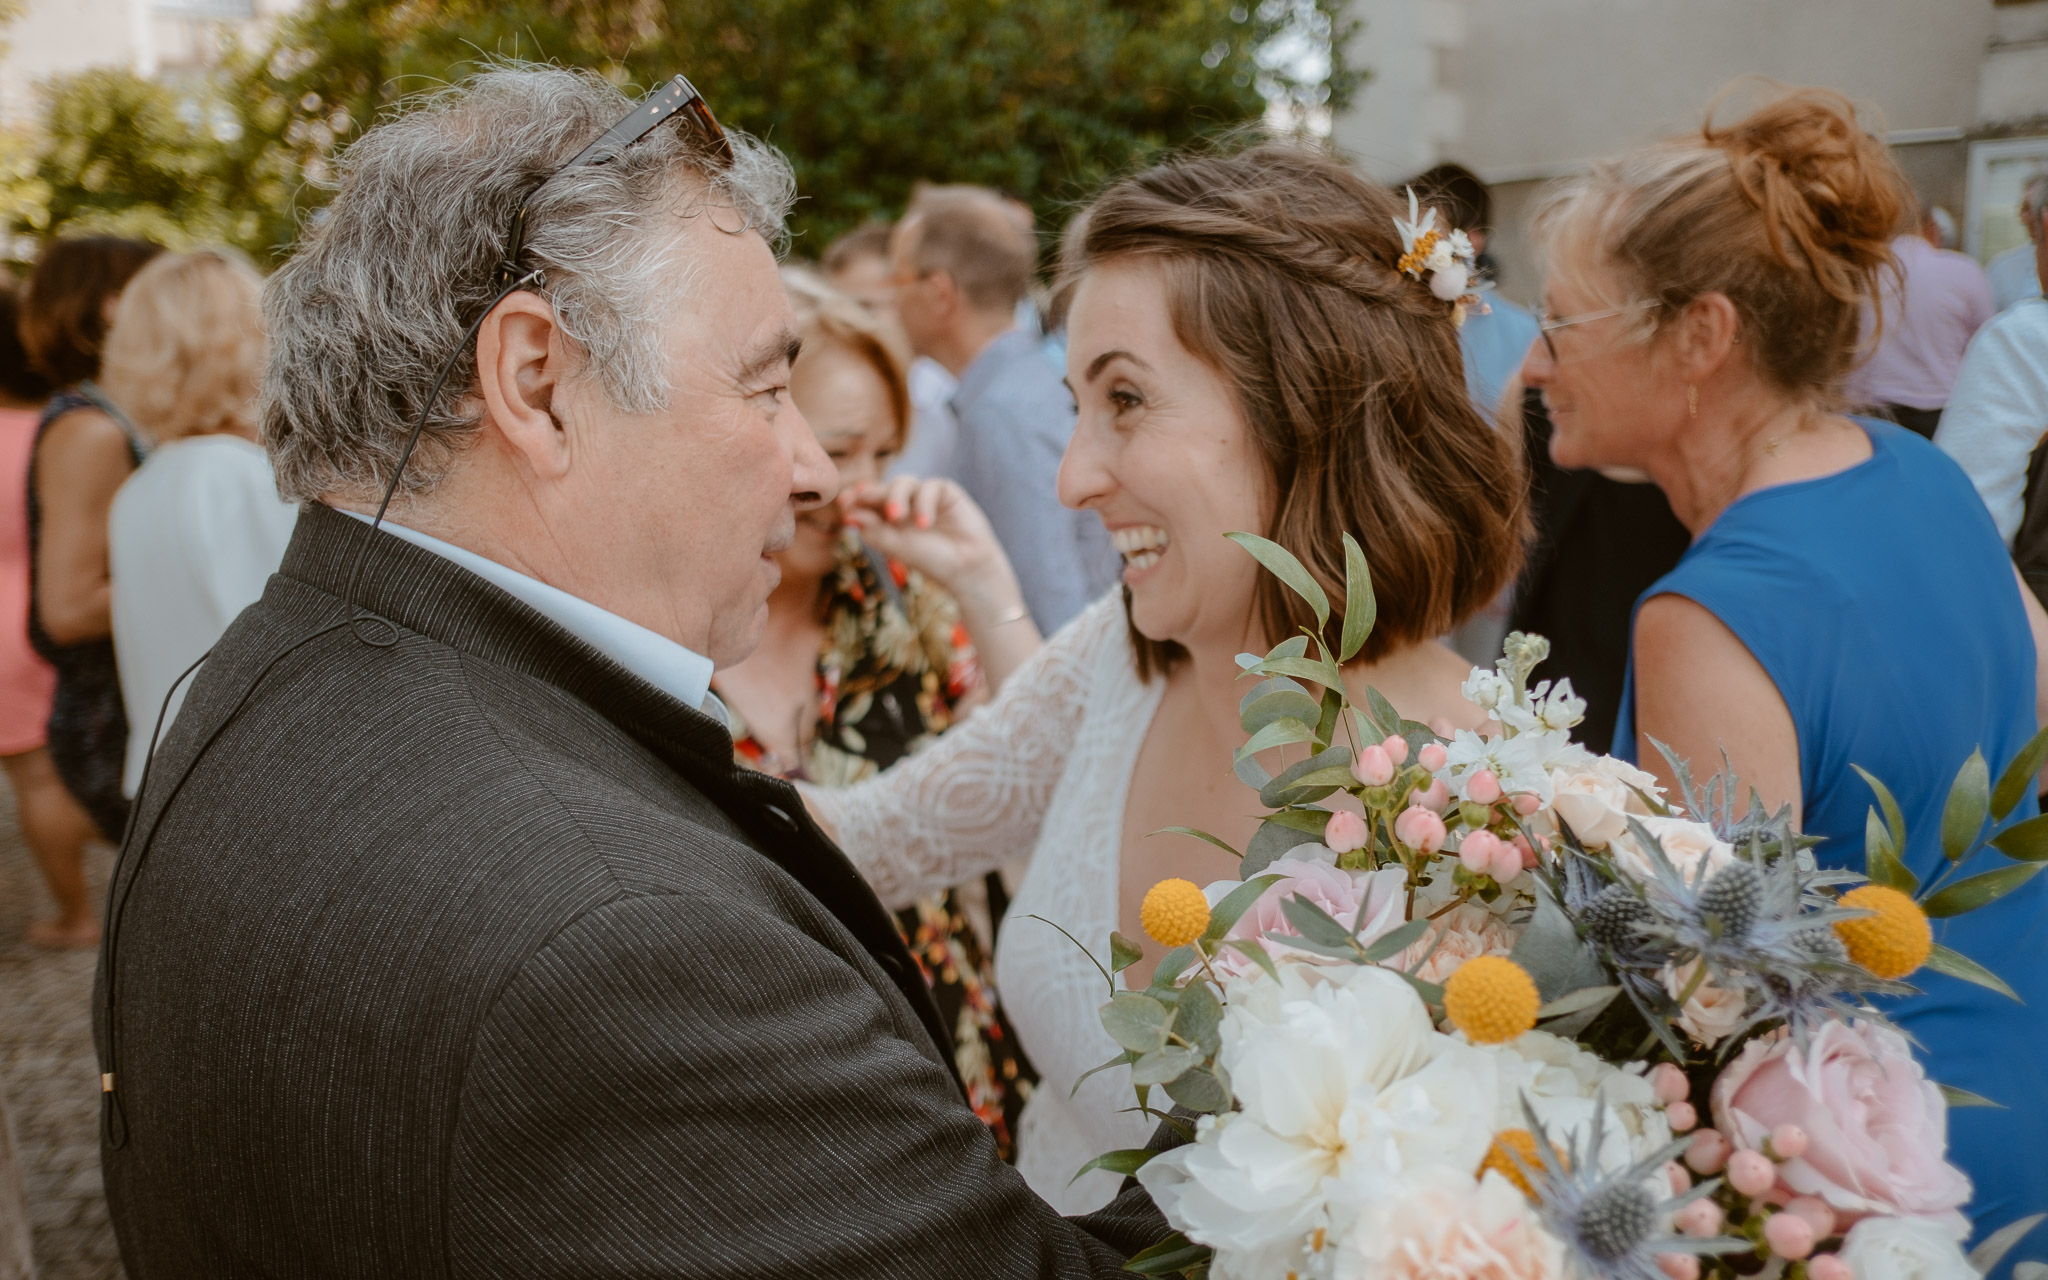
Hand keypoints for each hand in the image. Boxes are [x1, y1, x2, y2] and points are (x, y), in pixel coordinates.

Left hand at [840, 475, 1014, 607]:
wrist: (966, 567)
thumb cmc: (931, 560)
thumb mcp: (896, 546)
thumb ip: (873, 529)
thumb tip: (847, 514)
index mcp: (887, 517)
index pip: (866, 500)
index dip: (854, 497)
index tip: (844, 502)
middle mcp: (904, 503)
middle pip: (882, 488)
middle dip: (872, 495)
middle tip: (861, 501)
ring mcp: (924, 496)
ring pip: (903, 483)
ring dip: (896, 497)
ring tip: (896, 517)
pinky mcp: (945, 491)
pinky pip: (929, 487)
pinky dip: (924, 503)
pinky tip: (924, 523)